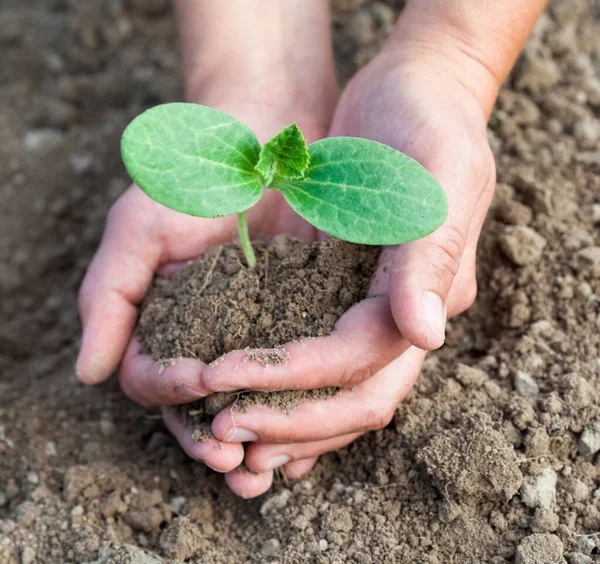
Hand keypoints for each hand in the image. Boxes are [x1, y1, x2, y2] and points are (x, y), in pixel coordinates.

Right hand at [76, 98, 330, 475]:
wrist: (261, 145)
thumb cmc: (192, 181)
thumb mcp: (140, 229)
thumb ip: (108, 296)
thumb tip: (88, 374)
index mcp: (161, 322)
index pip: (151, 378)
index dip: (171, 391)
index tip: (199, 382)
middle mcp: (205, 336)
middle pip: (199, 408)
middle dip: (212, 437)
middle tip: (235, 463)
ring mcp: (252, 334)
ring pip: (248, 403)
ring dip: (257, 437)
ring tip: (270, 470)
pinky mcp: (300, 322)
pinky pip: (296, 376)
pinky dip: (298, 405)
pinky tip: (312, 426)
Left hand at [196, 48, 495, 496]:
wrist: (417, 92)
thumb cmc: (428, 123)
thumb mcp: (437, 178)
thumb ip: (429, 258)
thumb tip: (426, 336)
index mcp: (426, 293)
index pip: (358, 359)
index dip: (294, 377)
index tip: (224, 377)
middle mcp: (402, 314)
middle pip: (352, 397)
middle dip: (288, 420)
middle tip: (220, 432)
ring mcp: (373, 305)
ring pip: (334, 390)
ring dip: (283, 419)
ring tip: (223, 434)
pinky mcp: (343, 289)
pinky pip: (315, 355)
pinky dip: (282, 387)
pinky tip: (242, 402)